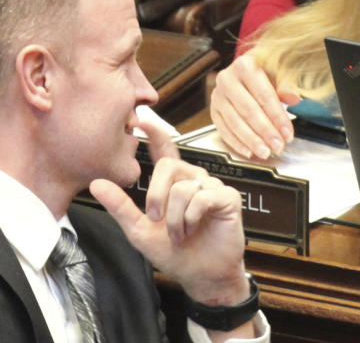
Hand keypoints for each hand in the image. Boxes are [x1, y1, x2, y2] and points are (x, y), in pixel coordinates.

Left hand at [89, 114, 249, 305]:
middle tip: (155, 219)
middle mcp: (194, 179)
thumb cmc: (174, 253)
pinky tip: (192, 229)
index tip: (141, 119)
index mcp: (174, 183)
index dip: (155, 133)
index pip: (166, 150)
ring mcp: (213, 187)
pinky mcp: (228, 198)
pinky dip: (191, 217)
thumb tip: (96, 183)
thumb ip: (120, 206)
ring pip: (184, 187)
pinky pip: (202, 197)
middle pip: (170, 168)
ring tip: (179, 233)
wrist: (200, 275)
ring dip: (174, 217)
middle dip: (156, 195)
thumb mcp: (139, 231)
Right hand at [210, 53, 300, 158]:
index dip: (277, 117)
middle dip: (265, 132)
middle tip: (278, 146)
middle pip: (248, 110)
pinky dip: (236, 142)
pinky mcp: (214, 110)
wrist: (247, 68)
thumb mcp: (280, 71)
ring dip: (251, 140)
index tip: (287, 133)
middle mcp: (227, 79)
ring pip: (234, 122)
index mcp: (245, 65)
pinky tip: (248, 151)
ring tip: (265, 152)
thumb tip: (293, 98)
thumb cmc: (266, 69)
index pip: (264, 96)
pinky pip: (223, 129)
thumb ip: (287, 85)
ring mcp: (218, 95)